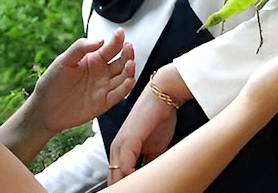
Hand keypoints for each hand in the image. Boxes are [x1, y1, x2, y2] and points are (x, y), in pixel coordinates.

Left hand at [0, 29, 134, 163]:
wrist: (44, 109)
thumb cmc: (51, 84)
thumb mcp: (63, 61)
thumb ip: (80, 48)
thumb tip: (99, 40)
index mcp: (92, 60)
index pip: (109, 48)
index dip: (116, 40)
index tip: (120, 33)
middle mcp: (101, 73)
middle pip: (120, 61)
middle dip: (127, 53)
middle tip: (128, 47)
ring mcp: (103, 87)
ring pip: (123, 77)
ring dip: (129, 70)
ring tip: (130, 63)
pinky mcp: (104, 102)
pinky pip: (119, 94)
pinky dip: (126, 88)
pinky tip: (129, 80)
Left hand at [107, 66, 182, 182]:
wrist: (163, 95)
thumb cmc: (159, 118)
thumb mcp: (156, 149)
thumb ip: (150, 163)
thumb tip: (152, 179)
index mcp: (120, 151)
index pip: (117, 178)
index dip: (126, 187)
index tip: (139, 190)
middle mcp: (116, 149)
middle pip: (114, 179)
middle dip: (125, 188)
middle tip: (142, 191)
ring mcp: (120, 145)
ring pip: (116, 176)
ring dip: (127, 186)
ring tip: (142, 189)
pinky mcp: (127, 140)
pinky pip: (124, 165)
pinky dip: (130, 176)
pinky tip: (138, 180)